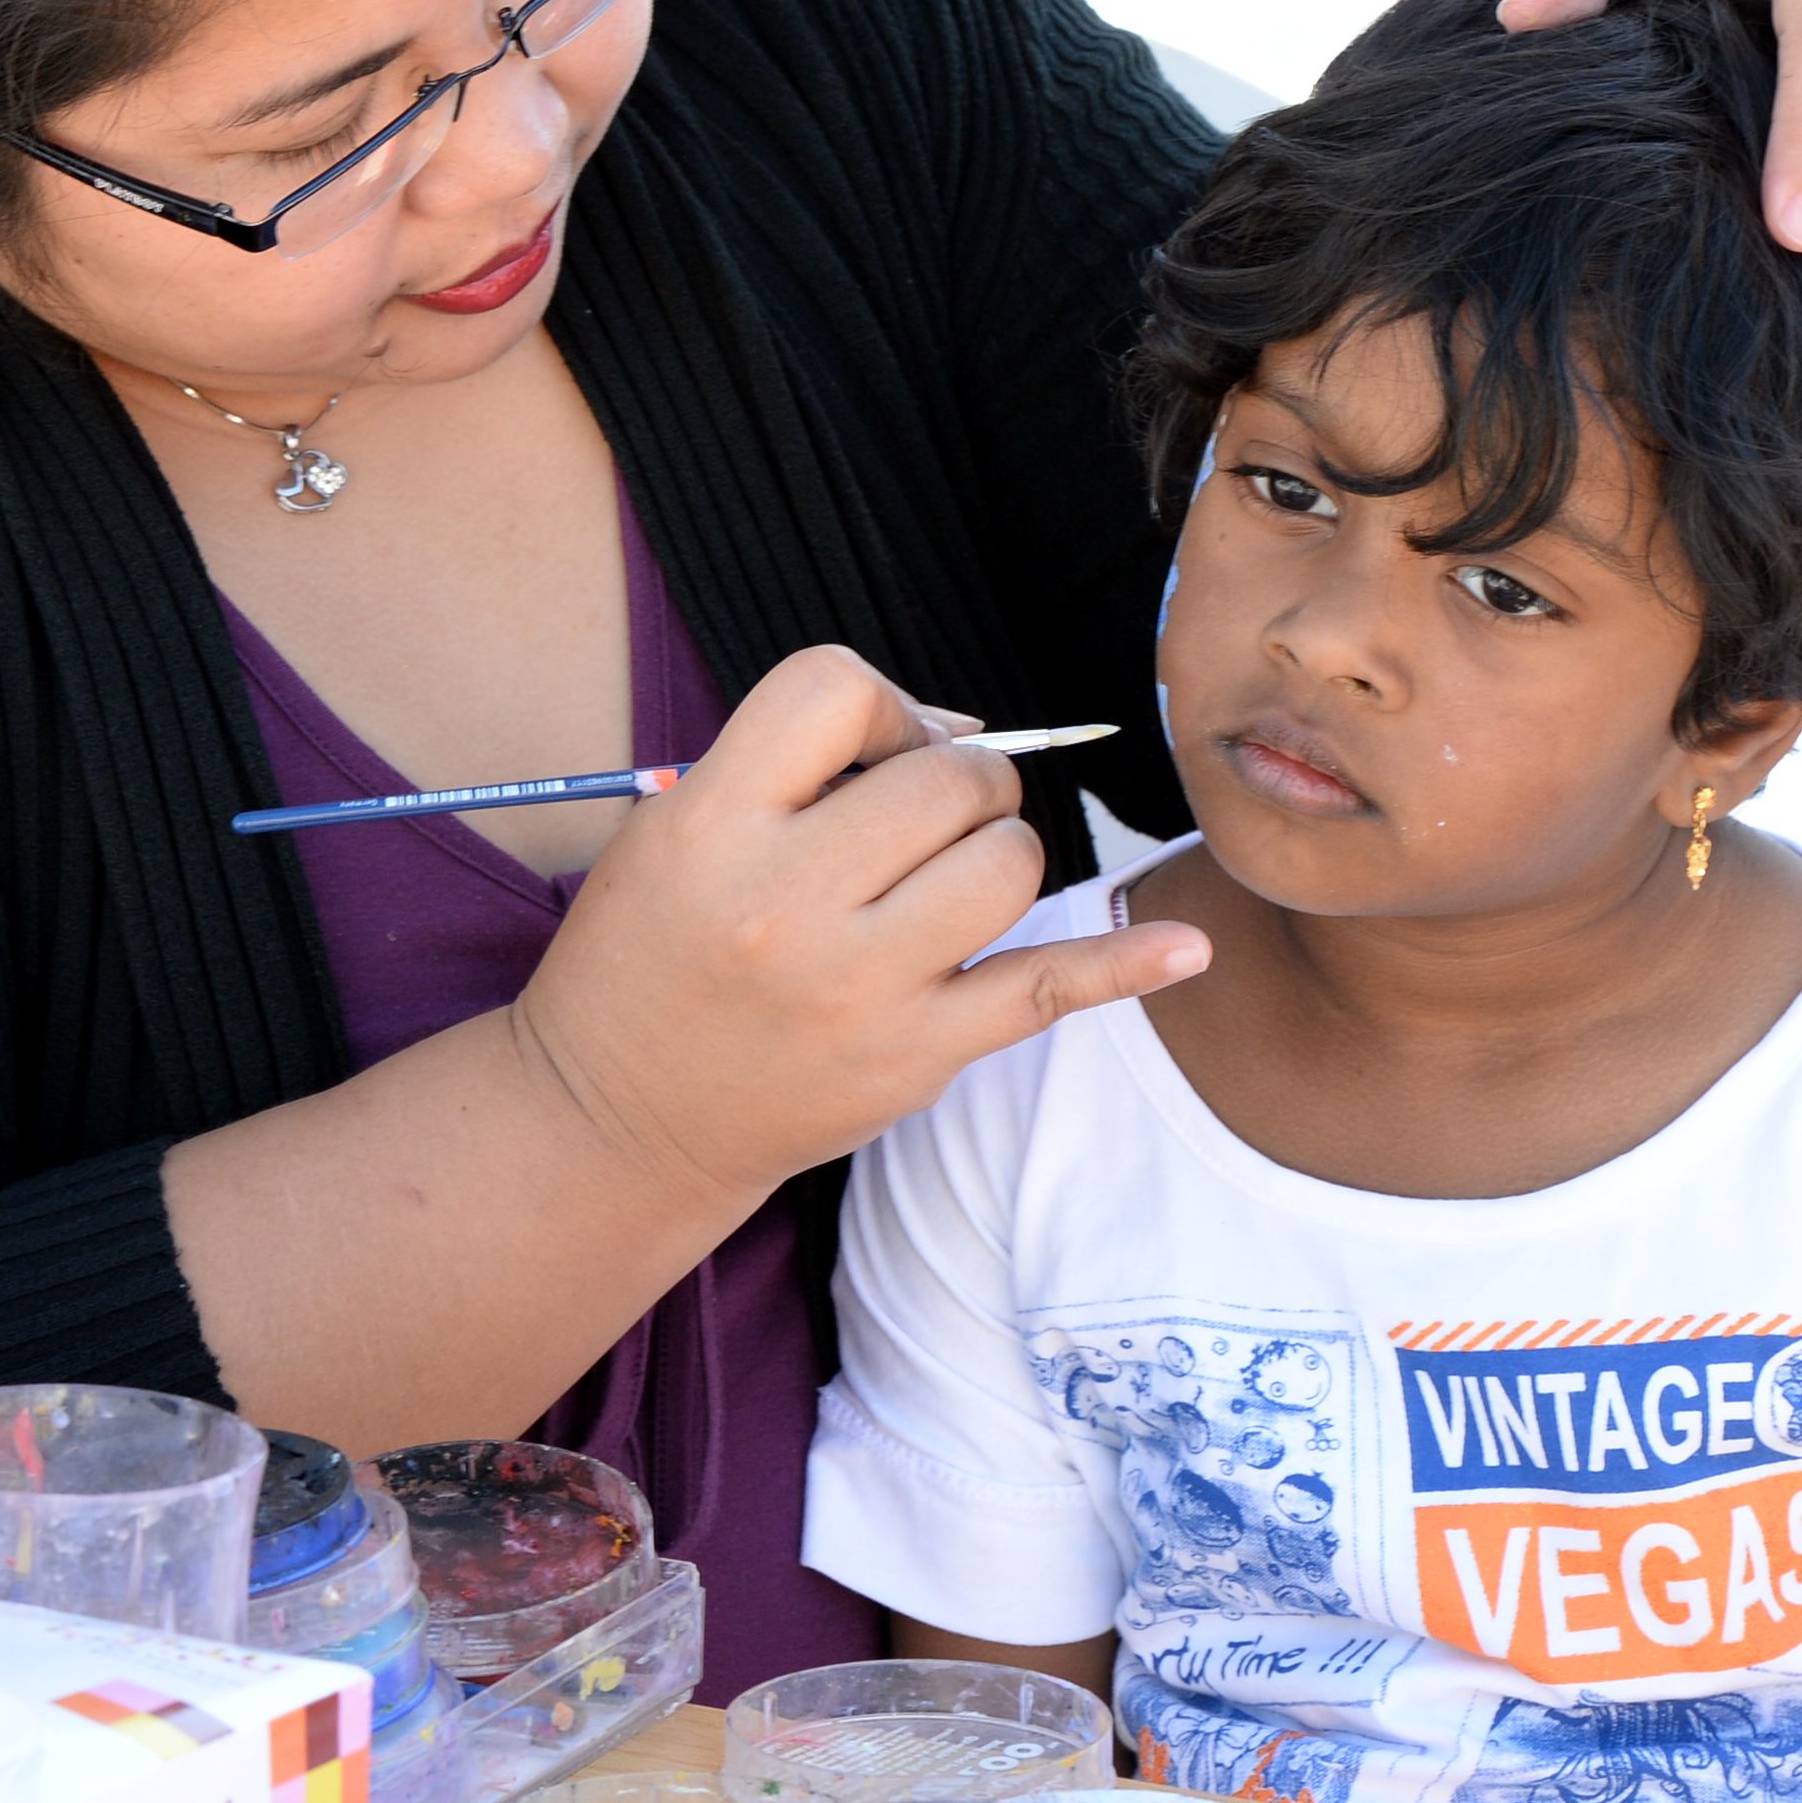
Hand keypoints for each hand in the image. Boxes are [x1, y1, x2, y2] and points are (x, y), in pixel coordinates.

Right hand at [514, 646, 1208, 1206]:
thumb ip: (800, 764)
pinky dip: (1125, 965)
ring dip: (996, 853)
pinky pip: (1045, 989)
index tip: (868, 751)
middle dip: (956, 781)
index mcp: (711, 823)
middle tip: (915, 824)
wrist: (614, 1114)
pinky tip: (1187, 946)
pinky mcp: (913, 1058)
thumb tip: (964, 733)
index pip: (837, 688)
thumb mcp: (675, 824)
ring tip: (942, 883)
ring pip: (1007, 864)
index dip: (880, 704)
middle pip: (948, 778)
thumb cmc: (652, 950)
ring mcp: (858, 988)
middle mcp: (785, 902)